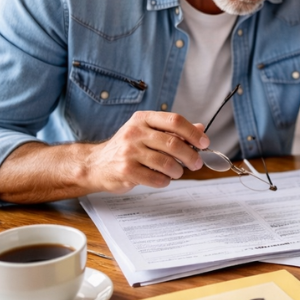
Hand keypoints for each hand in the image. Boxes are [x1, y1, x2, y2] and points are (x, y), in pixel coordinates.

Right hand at [84, 111, 208, 192]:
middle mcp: (135, 133)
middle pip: (173, 143)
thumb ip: (173, 131)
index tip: (204, 143)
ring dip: (178, 171)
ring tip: (176, 172)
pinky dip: (165, 181)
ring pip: (167, 163)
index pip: (174, 120)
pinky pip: (156, 178)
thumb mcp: (147, 132)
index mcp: (143, 119)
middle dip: (190, 156)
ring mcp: (129, 152)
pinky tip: (162, 179)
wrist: (95, 164)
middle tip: (196, 164)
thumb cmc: (126, 148)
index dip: (193, 133)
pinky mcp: (126, 170)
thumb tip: (200, 129)